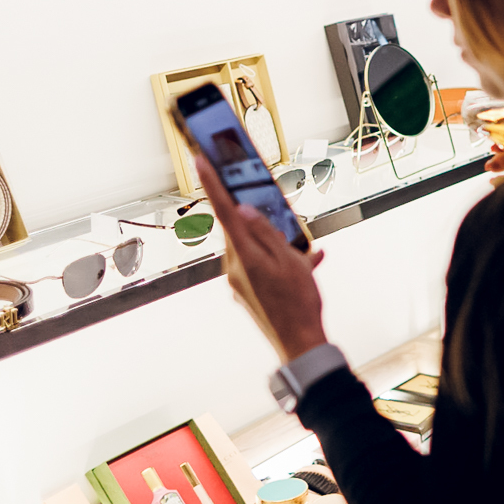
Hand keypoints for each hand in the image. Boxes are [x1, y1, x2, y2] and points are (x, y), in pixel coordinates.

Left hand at [194, 154, 330, 364]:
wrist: (298, 342)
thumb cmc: (299, 303)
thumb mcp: (290, 261)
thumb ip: (266, 233)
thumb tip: (243, 210)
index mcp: (246, 255)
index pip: (224, 211)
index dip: (212, 183)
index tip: (200, 160)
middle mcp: (235, 267)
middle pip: (238, 229)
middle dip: (251, 214)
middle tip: (262, 199)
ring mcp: (238, 281)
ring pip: (250, 247)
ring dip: (271, 242)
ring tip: (300, 250)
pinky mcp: (246, 292)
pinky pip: (258, 265)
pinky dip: (276, 260)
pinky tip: (303, 264)